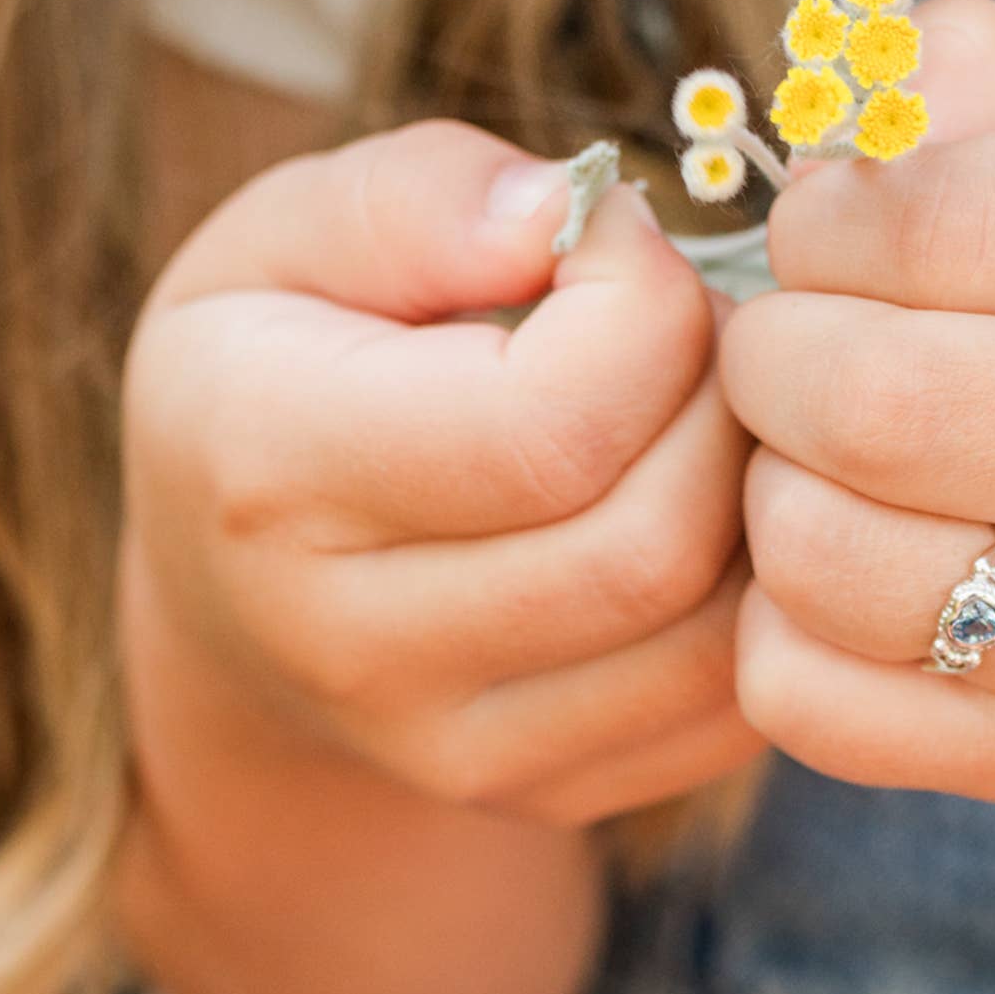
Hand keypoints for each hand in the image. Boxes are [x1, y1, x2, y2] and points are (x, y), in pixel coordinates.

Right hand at [122, 119, 759, 830]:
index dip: (645, 302)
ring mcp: (454, 750)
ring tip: (695, 410)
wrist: (232, 597)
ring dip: (757, 496)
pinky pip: (735, 706)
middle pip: (655, 537)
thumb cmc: (272, 372)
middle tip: (683, 324)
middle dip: (722, 397)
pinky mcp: (545, 795)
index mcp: (270, 473)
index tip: (615, 245)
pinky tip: (705, 508)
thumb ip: (415, 198)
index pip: (554, 421)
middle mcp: (352, 645)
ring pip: (718, 638)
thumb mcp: (280, 236)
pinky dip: (763, 595)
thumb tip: (564, 215)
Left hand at [721, 0, 994, 849]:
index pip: (937, 218)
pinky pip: (805, 694)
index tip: (829, 242)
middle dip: (771, 356)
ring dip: (768, 491)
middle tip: (791, 352)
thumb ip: (970, 86)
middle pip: (870, 396)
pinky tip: (851, 583)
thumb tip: (805, 142)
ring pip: (815, 556)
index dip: (823, 223)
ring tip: (825, 464)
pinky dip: (780, 628)